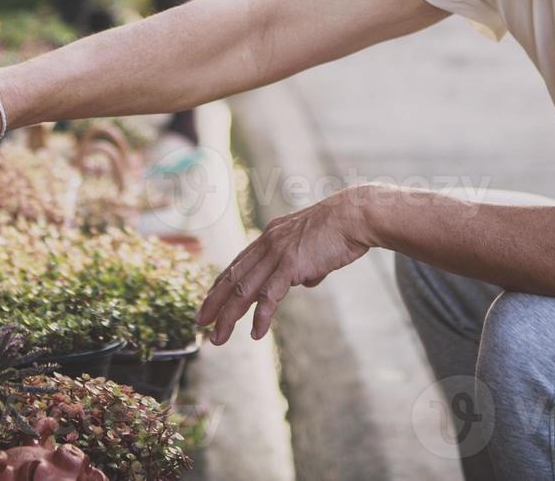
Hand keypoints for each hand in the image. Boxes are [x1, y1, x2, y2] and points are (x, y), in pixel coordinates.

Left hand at [196, 187, 375, 343]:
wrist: (355, 216)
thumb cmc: (340, 231)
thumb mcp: (313, 246)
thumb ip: (304, 265)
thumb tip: (305, 282)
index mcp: (270, 237)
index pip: (238, 264)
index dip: (220, 284)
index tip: (208, 301)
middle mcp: (268, 243)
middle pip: (233, 277)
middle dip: (214, 303)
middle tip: (199, 322)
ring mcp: (278, 253)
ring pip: (244, 290)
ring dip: (228, 316)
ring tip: (218, 337)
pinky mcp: (292, 264)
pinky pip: (270, 295)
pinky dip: (261, 317)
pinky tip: (256, 334)